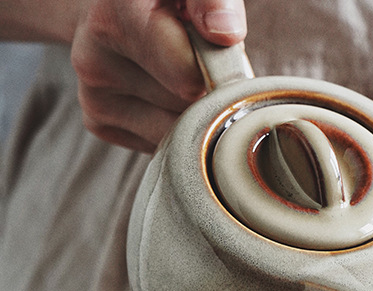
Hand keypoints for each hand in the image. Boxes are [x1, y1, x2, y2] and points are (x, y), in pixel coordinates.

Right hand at [70, 0, 246, 151]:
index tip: (228, 59)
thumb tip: (224, 33)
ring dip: (193, 113)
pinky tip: (164, 92)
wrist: (114, 5)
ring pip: (176, 133)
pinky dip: (173, 125)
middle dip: (208, 93)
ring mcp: (94, 96)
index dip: (220, 74)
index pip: (188, 77)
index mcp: (115, 15)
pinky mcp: (99, 122)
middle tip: (203, 62)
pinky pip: (161, 143)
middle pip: (186, 110)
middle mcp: (94, 59)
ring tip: (182, 74)